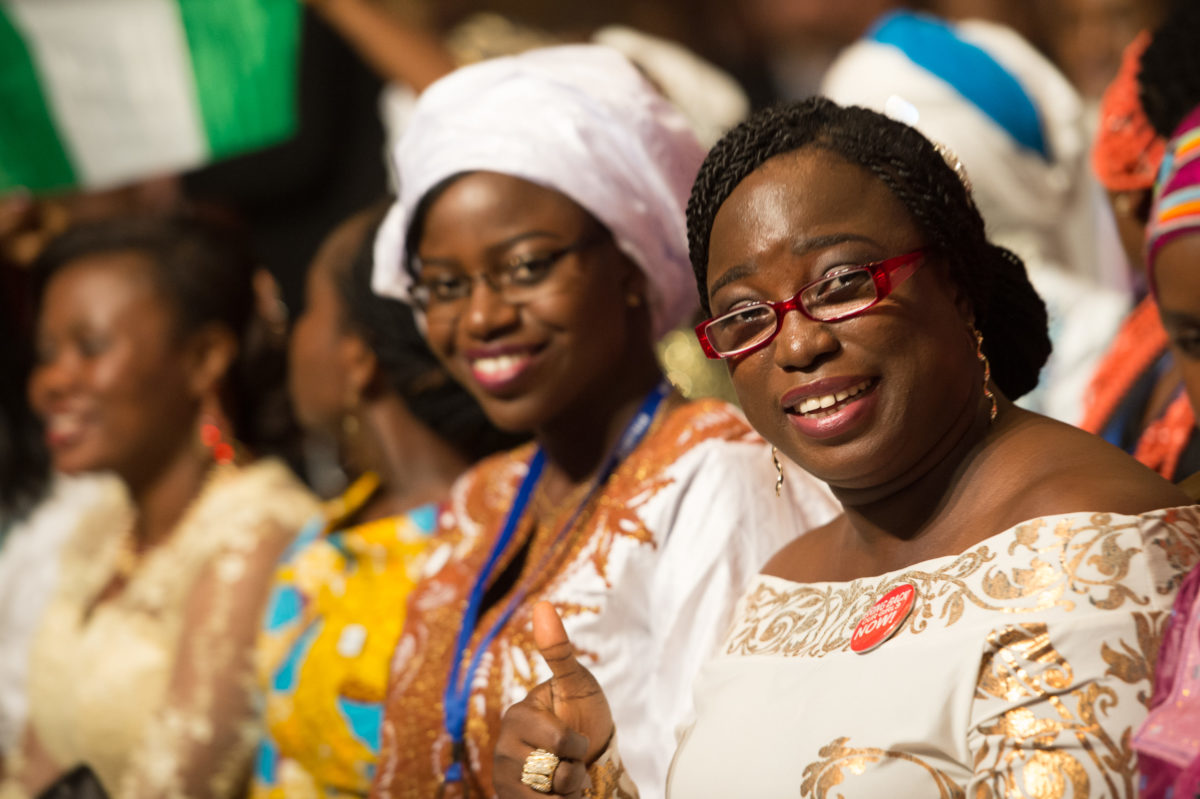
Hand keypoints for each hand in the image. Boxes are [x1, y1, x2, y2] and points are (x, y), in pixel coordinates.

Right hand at [494, 602, 614, 796]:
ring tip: (565, 777)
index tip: (577, 736)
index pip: (558, 739)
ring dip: (567, 790)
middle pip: (549, 769)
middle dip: (573, 769)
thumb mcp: (578, 684)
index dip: (578, 743)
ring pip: (545, 793)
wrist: (594, 762)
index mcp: (516, 715)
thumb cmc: (586, 717)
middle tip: (572, 758)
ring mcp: (504, 776)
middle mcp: (503, 747)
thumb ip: (559, 651)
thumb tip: (542, 604)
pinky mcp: (508, 798)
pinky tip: (557, 796)